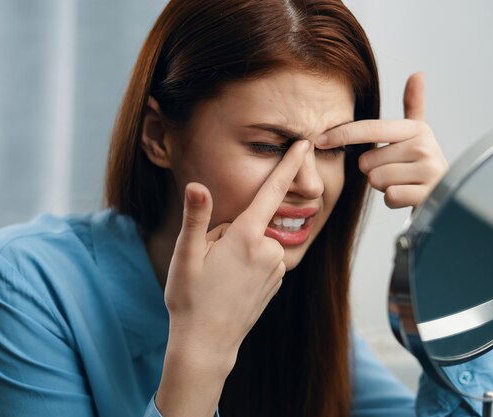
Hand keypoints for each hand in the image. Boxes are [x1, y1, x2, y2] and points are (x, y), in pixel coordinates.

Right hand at [164, 139, 310, 361]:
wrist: (207, 343)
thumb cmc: (191, 298)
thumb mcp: (186, 255)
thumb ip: (196, 216)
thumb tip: (198, 185)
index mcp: (247, 237)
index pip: (272, 191)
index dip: (288, 165)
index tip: (305, 143)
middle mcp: (270, 250)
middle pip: (252, 221)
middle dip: (231, 230)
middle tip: (211, 258)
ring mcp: (276, 268)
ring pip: (257, 241)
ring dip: (240, 247)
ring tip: (221, 273)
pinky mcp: (277, 281)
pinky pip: (264, 258)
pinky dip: (249, 262)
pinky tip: (233, 282)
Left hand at [316, 72, 447, 207]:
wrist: (449, 196)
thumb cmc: (422, 165)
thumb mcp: (418, 135)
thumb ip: (414, 105)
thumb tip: (417, 73)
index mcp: (416, 129)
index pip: (370, 129)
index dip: (342, 134)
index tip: (319, 139)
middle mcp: (424, 146)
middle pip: (368, 162)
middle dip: (374, 172)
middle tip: (395, 172)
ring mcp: (428, 171)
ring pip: (376, 180)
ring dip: (384, 187)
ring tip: (403, 183)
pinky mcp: (427, 195)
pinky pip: (390, 196)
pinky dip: (393, 201)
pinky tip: (408, 196)